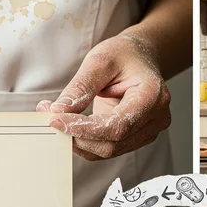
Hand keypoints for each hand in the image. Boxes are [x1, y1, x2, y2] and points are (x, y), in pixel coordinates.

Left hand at [37, 34, 171, 160]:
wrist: (140, 59)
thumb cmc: (124, 55)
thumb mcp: (100, 60)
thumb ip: (81, 87)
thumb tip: (59, 111)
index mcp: (152, 96)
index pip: (117, 125)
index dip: (85, 129)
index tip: (56, 121)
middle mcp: (156, 118)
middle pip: (112, 143)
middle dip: (78, 135)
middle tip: (50, 117)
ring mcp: (148, 131)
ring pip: (108, 150)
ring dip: (79, 140)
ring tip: (59, 118)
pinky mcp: (137, 138)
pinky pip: (108, 148)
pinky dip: (86, 141)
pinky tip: (72, 124)